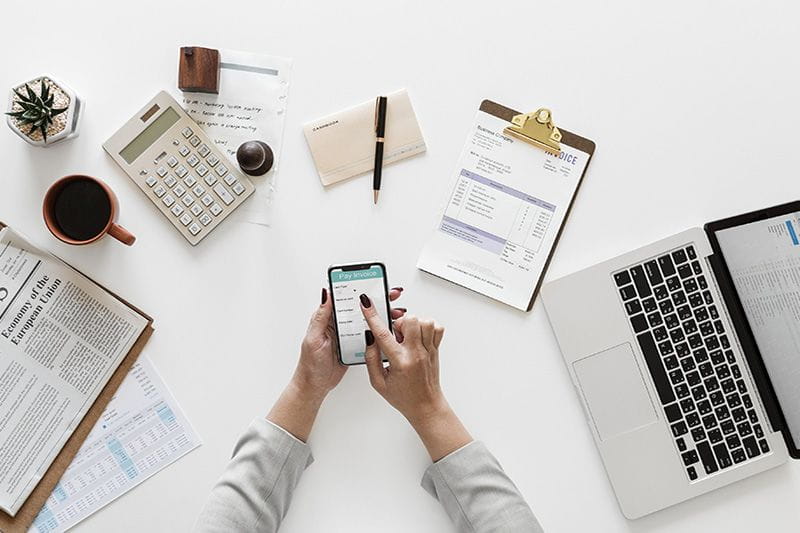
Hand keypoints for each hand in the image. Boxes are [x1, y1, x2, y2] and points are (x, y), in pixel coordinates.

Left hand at [267, 287, 405, 441]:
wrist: (316, 385)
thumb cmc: (310, 363)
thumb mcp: (314, 338)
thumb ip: (321, 316)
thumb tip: (326, 293)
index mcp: (329, 317)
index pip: (346, 297)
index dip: (360, 288)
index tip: (374, 283)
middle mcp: (340, 323)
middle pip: (361, 307)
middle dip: (378, 299)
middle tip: (392, 295)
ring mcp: (349, 334)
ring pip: (369, 320)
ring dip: (383, 315)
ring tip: (397, 312)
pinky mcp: (356, 345)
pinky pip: (370, 335)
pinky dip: (382, 331)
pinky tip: (391, 329)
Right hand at [360, 295, 471, 459]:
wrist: (425, 406)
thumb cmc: (403, 396)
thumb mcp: (378, 383)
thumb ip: (371, 359)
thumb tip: (370, 338)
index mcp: (400, 362)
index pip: (383, 334)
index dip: (372, 316)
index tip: (366, 303)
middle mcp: (417, 354)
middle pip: (410, 321)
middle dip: (398, 323)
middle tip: (395, 336)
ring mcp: (429, 350)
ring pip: (425, 321)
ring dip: (413, 324)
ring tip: (407, 337)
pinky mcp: (436, 349)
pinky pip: (437, 328)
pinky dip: (427, 326)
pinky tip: (418, 336)